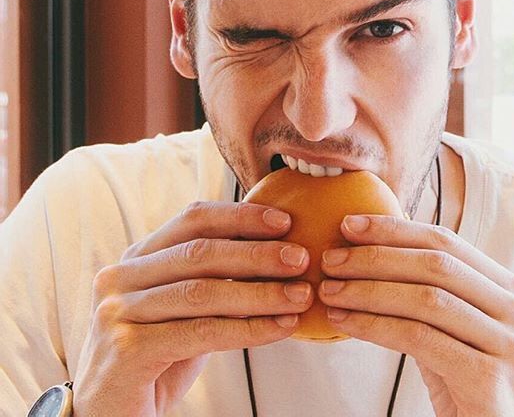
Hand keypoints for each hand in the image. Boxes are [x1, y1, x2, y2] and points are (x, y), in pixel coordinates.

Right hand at [73, 201, 312, 416]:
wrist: (111, 414)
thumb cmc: (157, 354)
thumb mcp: (184, 308)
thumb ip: (214, 278)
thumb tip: (278, 252)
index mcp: (137, 257)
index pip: (193, 219)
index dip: (241, 216)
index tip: (284, 222)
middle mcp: (121, 277)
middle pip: (200, 252)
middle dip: (257, 253)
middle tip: (300, 259)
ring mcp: (118, 312)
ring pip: (203, 292)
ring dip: (261, 292)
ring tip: (301, 295)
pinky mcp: (126, 349)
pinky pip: (201, 332)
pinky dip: (248, 329)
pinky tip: (281, 328)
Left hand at [318, 215, 513, 416]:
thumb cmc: (464, 381)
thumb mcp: (450, 327)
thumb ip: (427, 289)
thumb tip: (364, 249)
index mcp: (509, 288)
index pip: (445, 241)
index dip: (394, 229)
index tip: (349, 224)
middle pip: (435, 265)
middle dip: (376, 257)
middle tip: (331, 258)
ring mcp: (511, 345)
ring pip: (426, 299)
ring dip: (368, 290)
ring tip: (330, 290)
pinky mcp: (491, 379)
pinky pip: (419, 338)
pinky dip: (374, 326)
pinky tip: (344, 323)